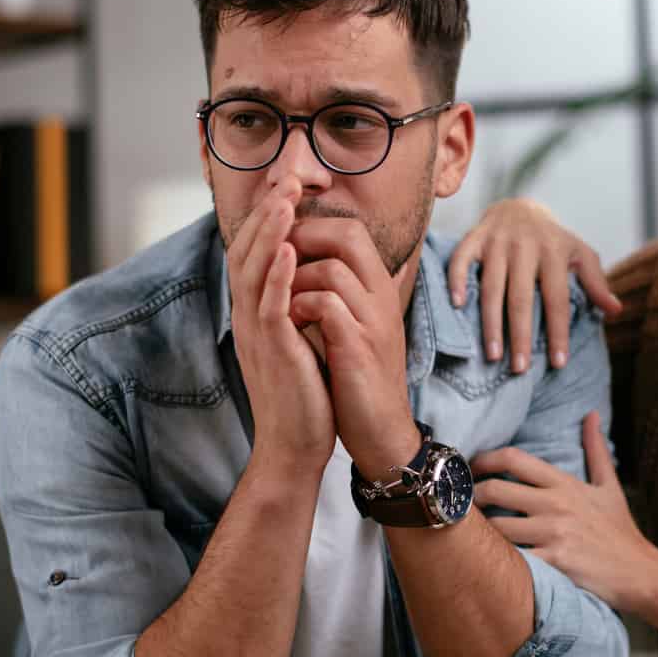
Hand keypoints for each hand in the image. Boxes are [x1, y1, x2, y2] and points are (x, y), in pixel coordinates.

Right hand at [227, 177, 334, 481]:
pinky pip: (272, 308)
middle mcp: (248, 318)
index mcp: (254, 313)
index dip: (265, 220)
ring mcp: (258, 334)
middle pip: (247, 253)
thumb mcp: (295, 340)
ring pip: (256, 273)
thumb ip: (294, 306)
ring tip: (285, 202)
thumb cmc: (302, 393)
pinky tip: (291, 252)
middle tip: (284, 179)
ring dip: (270, 235)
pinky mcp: (274, 352)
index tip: (283, 188)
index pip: (252, 254)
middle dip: (266, 214)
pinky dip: (279, 278)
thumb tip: (307, 274)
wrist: (295, 445)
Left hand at [286, 217, 418, 479]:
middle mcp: (382, 297)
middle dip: (303, 238)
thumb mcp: (360, 326)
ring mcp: (372, 320)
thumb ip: (352, 293)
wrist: (380, 430)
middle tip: (276, 260)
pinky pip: (326, 305)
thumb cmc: (361, 377)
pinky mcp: (358, 347)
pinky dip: (300, 306)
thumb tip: (348, 263)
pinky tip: (288, 321)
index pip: (351, 230)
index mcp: (380, 288)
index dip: (313, 226)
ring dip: (295, 278)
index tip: (282, 243)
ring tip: (281, 298)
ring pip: (332, 269)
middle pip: (348, 235)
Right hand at [445, 198, 621, 373]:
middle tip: (520, 368)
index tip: (559, 363)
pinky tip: (457, 306)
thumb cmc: (553, 240)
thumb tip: (616, 310)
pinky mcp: (474, 238)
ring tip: (493, 355)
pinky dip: (456, 281)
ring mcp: (497, 242)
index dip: (558, 331)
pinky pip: (461, 260)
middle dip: (520, 335)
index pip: (557, 298)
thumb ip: (596, 282)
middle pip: (521, 297)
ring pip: (491, 286)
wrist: (519, 206)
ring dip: (490, 322)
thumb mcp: (580, 254)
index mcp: (554, 252)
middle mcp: (525, 246)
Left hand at [471, 412, 657, 612]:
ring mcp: (554, 534)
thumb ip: (595, 449)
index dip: (483, 459)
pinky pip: (513, 558)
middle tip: (460, 503)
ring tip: (469, 533)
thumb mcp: (609, 486)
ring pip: (496, 526)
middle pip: (495, 489)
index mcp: (564, 483)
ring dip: (480, 530)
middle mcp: (556, 504)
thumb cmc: (620, 530)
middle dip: (471, 495)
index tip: (470, 468)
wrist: (641, 572)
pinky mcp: (554, 563)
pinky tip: (489, 561)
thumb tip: (591, 414)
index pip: (513, 458)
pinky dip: (497, 559)